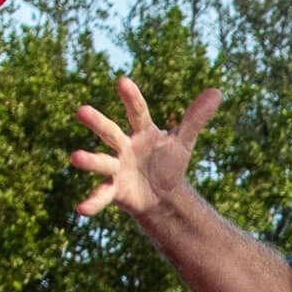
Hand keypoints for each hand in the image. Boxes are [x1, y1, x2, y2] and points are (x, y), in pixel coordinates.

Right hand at [72, 76, 222, 220]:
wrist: (161, 194)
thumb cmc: (167, 162)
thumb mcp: (182, 142)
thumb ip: (195, 118)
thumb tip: (217, 91)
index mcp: (141, 132)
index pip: (137, 112)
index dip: (131, 98)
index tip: (123, 81)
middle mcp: (123, 146)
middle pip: (109, 132)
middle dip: (97, 122)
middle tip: (81, 111)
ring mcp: (115, 166)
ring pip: (101, 161)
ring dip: (89, 160)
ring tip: (75, 158)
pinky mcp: (114, 189)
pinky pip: (101, 195)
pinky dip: (92, 202)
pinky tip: (82, 209)